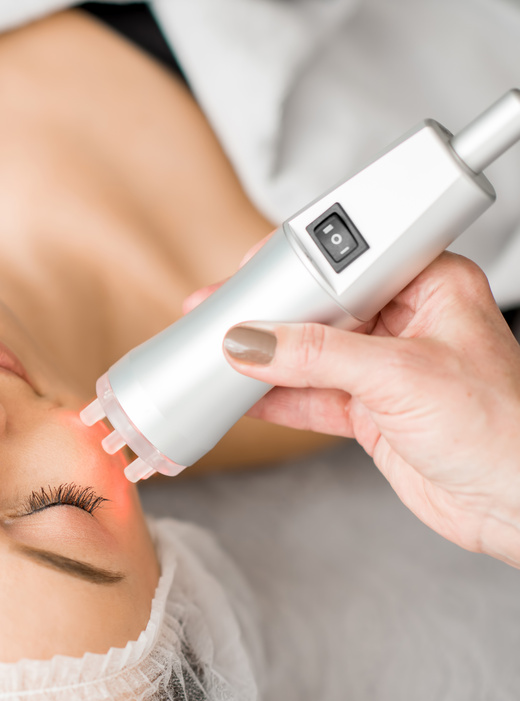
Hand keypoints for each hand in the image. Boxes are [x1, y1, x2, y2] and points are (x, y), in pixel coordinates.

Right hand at [194, 245, 519, 567]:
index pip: (348, 263)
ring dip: (265, 359)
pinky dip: (274, 398)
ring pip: (308, 355)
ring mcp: (386, 369)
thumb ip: (317, 356)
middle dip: (269, 315)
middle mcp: (407, 322)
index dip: (297, 266)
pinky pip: (309, 396)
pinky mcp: (371, 412)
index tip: (250, 274)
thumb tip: (253, 342)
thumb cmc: (505, 429)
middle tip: (219, 312)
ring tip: (218, 353)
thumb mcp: (401, 375)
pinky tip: (241, 393)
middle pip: (320, 308)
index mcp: (430, 287)